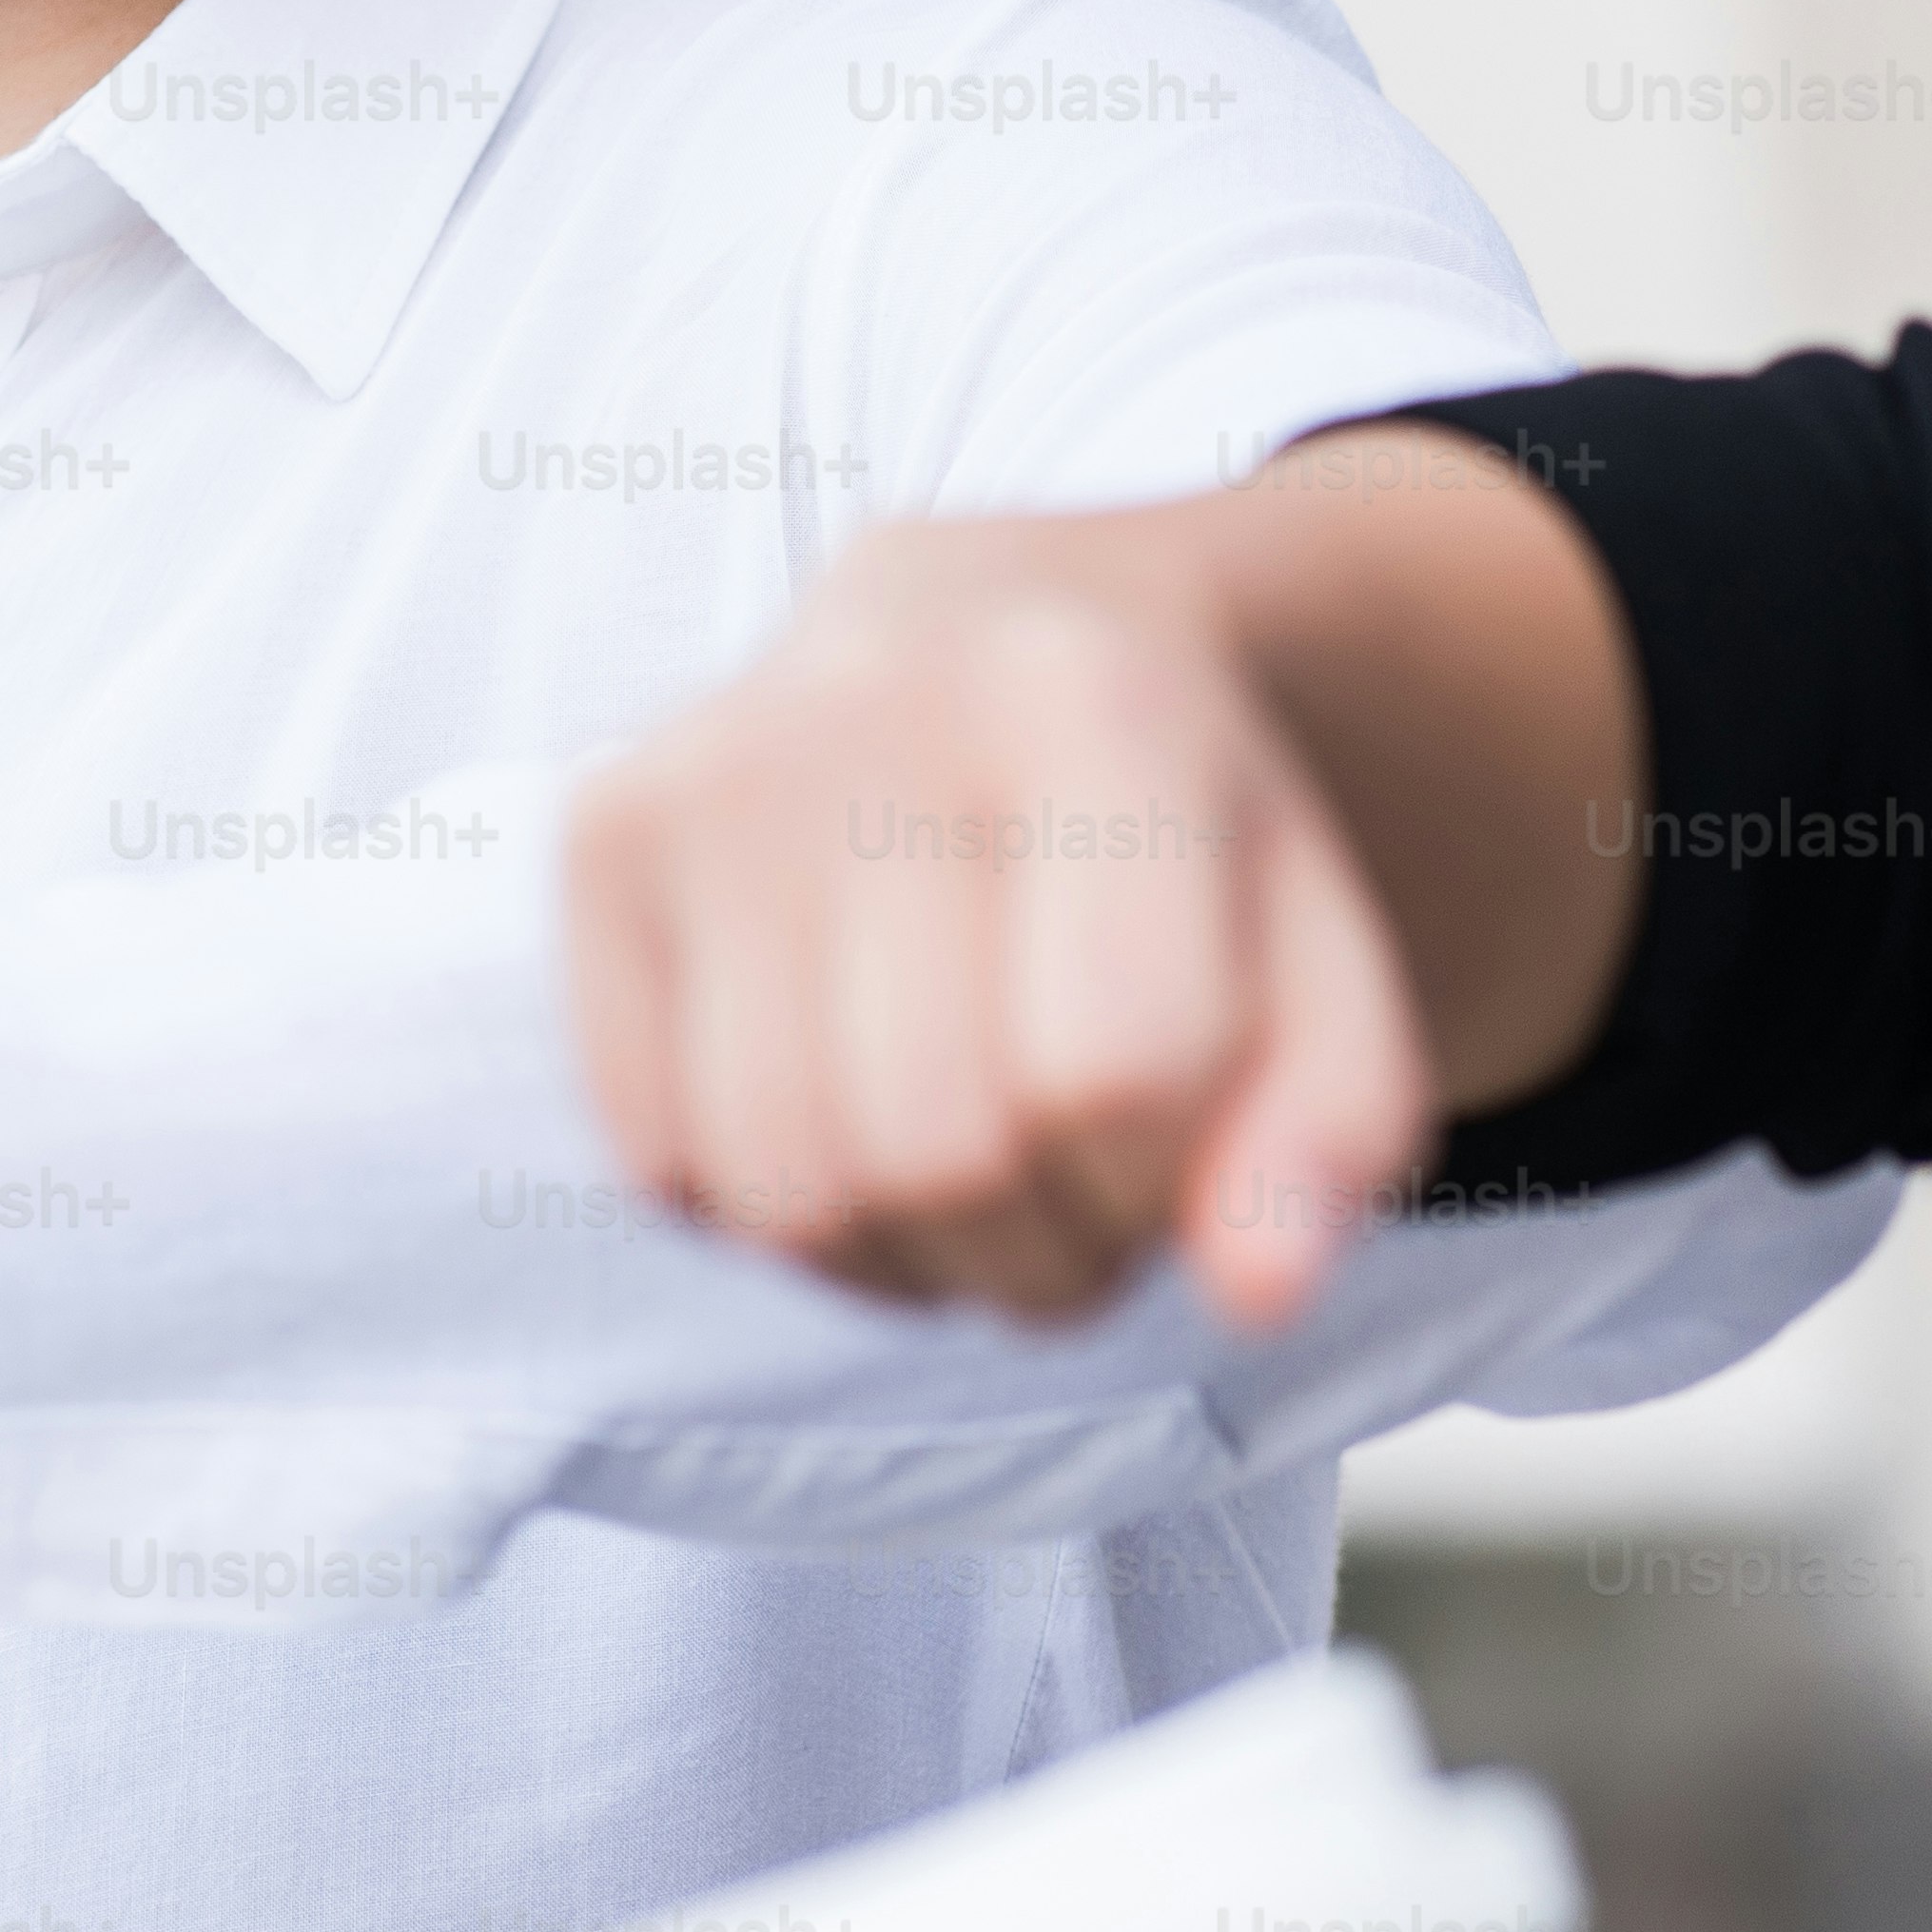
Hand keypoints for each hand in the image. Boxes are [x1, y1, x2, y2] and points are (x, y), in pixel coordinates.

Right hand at [563, 505, 1449, 1333]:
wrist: (989, 638)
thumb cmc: (1175, 840)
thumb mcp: (1317, 961)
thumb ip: (1331, 1132)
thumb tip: (1258, 1292)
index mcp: (1093, 705)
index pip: (1106, 1074)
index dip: (1153, 1181)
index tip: (1168, 1133)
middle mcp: (874, 706)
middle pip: (935, 1154)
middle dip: (1034, 1244)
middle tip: (1070, 1180)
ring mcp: (710, 769)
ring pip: (784, 1189)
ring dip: (900, 1257)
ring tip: (967, 1164)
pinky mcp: (599, 841)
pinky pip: (663, 1163)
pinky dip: (767, 1205)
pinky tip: (844, 1102)